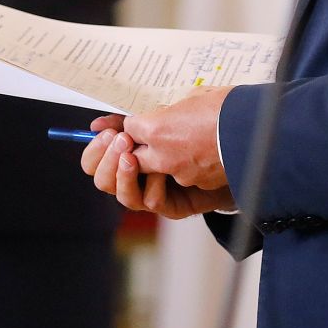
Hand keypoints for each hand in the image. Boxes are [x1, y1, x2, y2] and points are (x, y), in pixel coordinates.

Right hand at [82, 125, 232, 219]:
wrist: (232, 150)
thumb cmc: (197, 133)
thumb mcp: (160, 121)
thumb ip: (130, 121)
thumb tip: (96, 123)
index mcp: (128, 156)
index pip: (94, 161)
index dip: (95, 148)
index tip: (105, 131)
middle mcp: (136, 179)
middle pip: (102, 181)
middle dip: (107, 160)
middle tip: (120, 142)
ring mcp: (152, 194)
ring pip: (124, 196)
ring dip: (125, 175)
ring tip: (132, 158)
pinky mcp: (172, 206)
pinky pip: (153, 201)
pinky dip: (154, 185)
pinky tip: (162, 172)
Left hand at [119, 87, 231, 191]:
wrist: (257, 131)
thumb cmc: (229, 107)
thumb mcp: (197, 95)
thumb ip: (177, 108)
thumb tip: (175, 111)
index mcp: (156, 129)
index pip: (130, 129)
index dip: (135, 124)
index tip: (140, 121)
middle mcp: (162, 155)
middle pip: (135, 159)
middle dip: (141, 149)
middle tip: (153, 138)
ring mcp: (180, 173)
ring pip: (161, 170)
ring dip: (167, 160)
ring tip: (185, 145)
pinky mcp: (200, 182)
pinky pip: (187, 176)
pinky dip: (191, 167)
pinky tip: (206, 153)